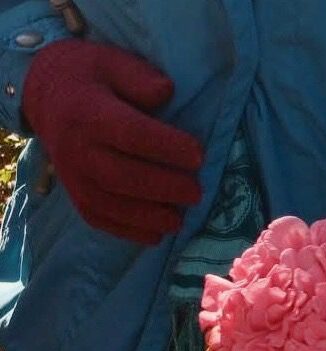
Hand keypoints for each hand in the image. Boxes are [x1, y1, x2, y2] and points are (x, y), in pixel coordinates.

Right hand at [22, 39, 202, 243]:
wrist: (47, 98)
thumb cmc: (91, 78)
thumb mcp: (113, 62)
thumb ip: (140, 78)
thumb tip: (165, 92)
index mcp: (89, 113)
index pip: (131, 134)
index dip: (167, 147)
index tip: (199, 155)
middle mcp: (78, 149)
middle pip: (122, 176)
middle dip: (164, 187)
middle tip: (196, 192)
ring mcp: (74, 177)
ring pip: (111, 204)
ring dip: (149, 217)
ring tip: (180, 220)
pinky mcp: (76, 195)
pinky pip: (100, 219)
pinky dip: (129, 231)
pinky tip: (157, 233)